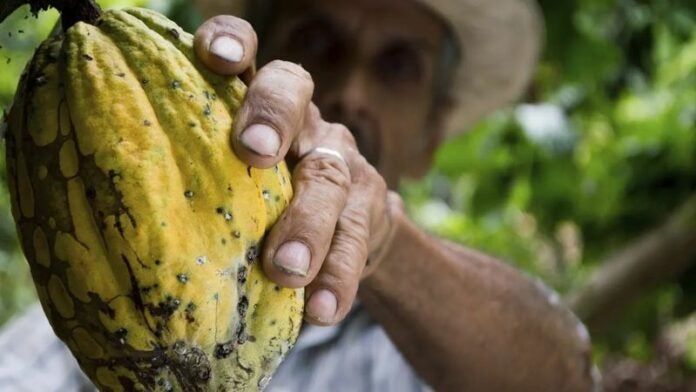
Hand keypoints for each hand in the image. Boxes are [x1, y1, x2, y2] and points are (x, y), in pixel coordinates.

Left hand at [195, 16, 401, 325]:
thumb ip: (199, 180)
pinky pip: (357, 239)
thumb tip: (114, 222)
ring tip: (286, 270)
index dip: (233, 42)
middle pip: (294, 94)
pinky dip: (338, 276)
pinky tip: (323, 310)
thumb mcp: (233, 182)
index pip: (248, 53)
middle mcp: (303, 121)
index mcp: (259, 105)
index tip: (213, 56)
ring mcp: (342, 160)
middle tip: (251, 153)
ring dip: (308, 223)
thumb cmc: (265, 205)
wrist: (347, 232)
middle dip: (272, 117)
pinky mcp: (370, 208)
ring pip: (330, 176)